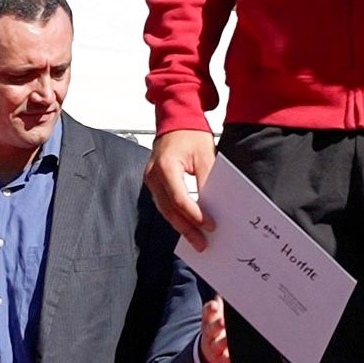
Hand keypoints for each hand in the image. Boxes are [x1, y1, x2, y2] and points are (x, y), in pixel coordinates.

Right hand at [147, 128, 217, 244]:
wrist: (176, 119)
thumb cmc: (190, 133)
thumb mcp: (205, 155)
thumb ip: (207, 181)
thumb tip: (213, 207)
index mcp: (165, 166)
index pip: (179, 198)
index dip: (195, 214)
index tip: (210, 225)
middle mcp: (153, 175)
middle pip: (169, 210)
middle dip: (187, 229)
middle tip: (202, 244)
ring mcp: (150, 179)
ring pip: (165, 210)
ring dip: (181, 226)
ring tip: (196, 241)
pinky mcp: (154, 182)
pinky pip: (164, 204)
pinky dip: (176, 216)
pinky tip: (188, 226)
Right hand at [198, 296, 230, 362]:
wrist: (210, 351)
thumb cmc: (218, 327)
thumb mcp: (216, 313)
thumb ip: (221, 301)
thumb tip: (231, 281)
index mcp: (209, 319)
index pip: (208, 312)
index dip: (211, 308)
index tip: (215, 306)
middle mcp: (211, 333)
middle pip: (212, 328)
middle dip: (217, 324)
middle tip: (223, 321)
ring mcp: (215, 347)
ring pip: (218, 345)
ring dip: (223, 342)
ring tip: (228, 340)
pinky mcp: (222, 359)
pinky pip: (225, 360)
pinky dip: (228, 358)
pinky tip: (232, 356)